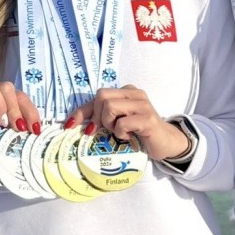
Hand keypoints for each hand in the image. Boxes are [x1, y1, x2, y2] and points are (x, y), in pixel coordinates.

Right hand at [0, 81, 40, 163]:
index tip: (35, 129)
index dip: (30, 111)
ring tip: (2, 123)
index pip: (21, 96)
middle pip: (7, 87)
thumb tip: (35, 133)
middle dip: (16, 109)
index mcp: (6, 98)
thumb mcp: (5, 133)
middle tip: (18, 128)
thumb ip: (17, 129)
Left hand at [66, 86, 189, 161]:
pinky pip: (122, 123)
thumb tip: (72, 122)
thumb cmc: (139, 132)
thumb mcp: (118, 121)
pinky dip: (121, 133)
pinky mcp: (148, 119)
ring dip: (110, 124)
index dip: (82, 111)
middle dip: (98, 116)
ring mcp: (143, 105)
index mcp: (127, 91)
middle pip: (102, 96)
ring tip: (120, 132)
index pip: (98, 95)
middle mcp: (135, 94)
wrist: (165, 142)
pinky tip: (129, 137)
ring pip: (110, 107)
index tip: (69, 125)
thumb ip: (100, 117)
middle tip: (107, 129)